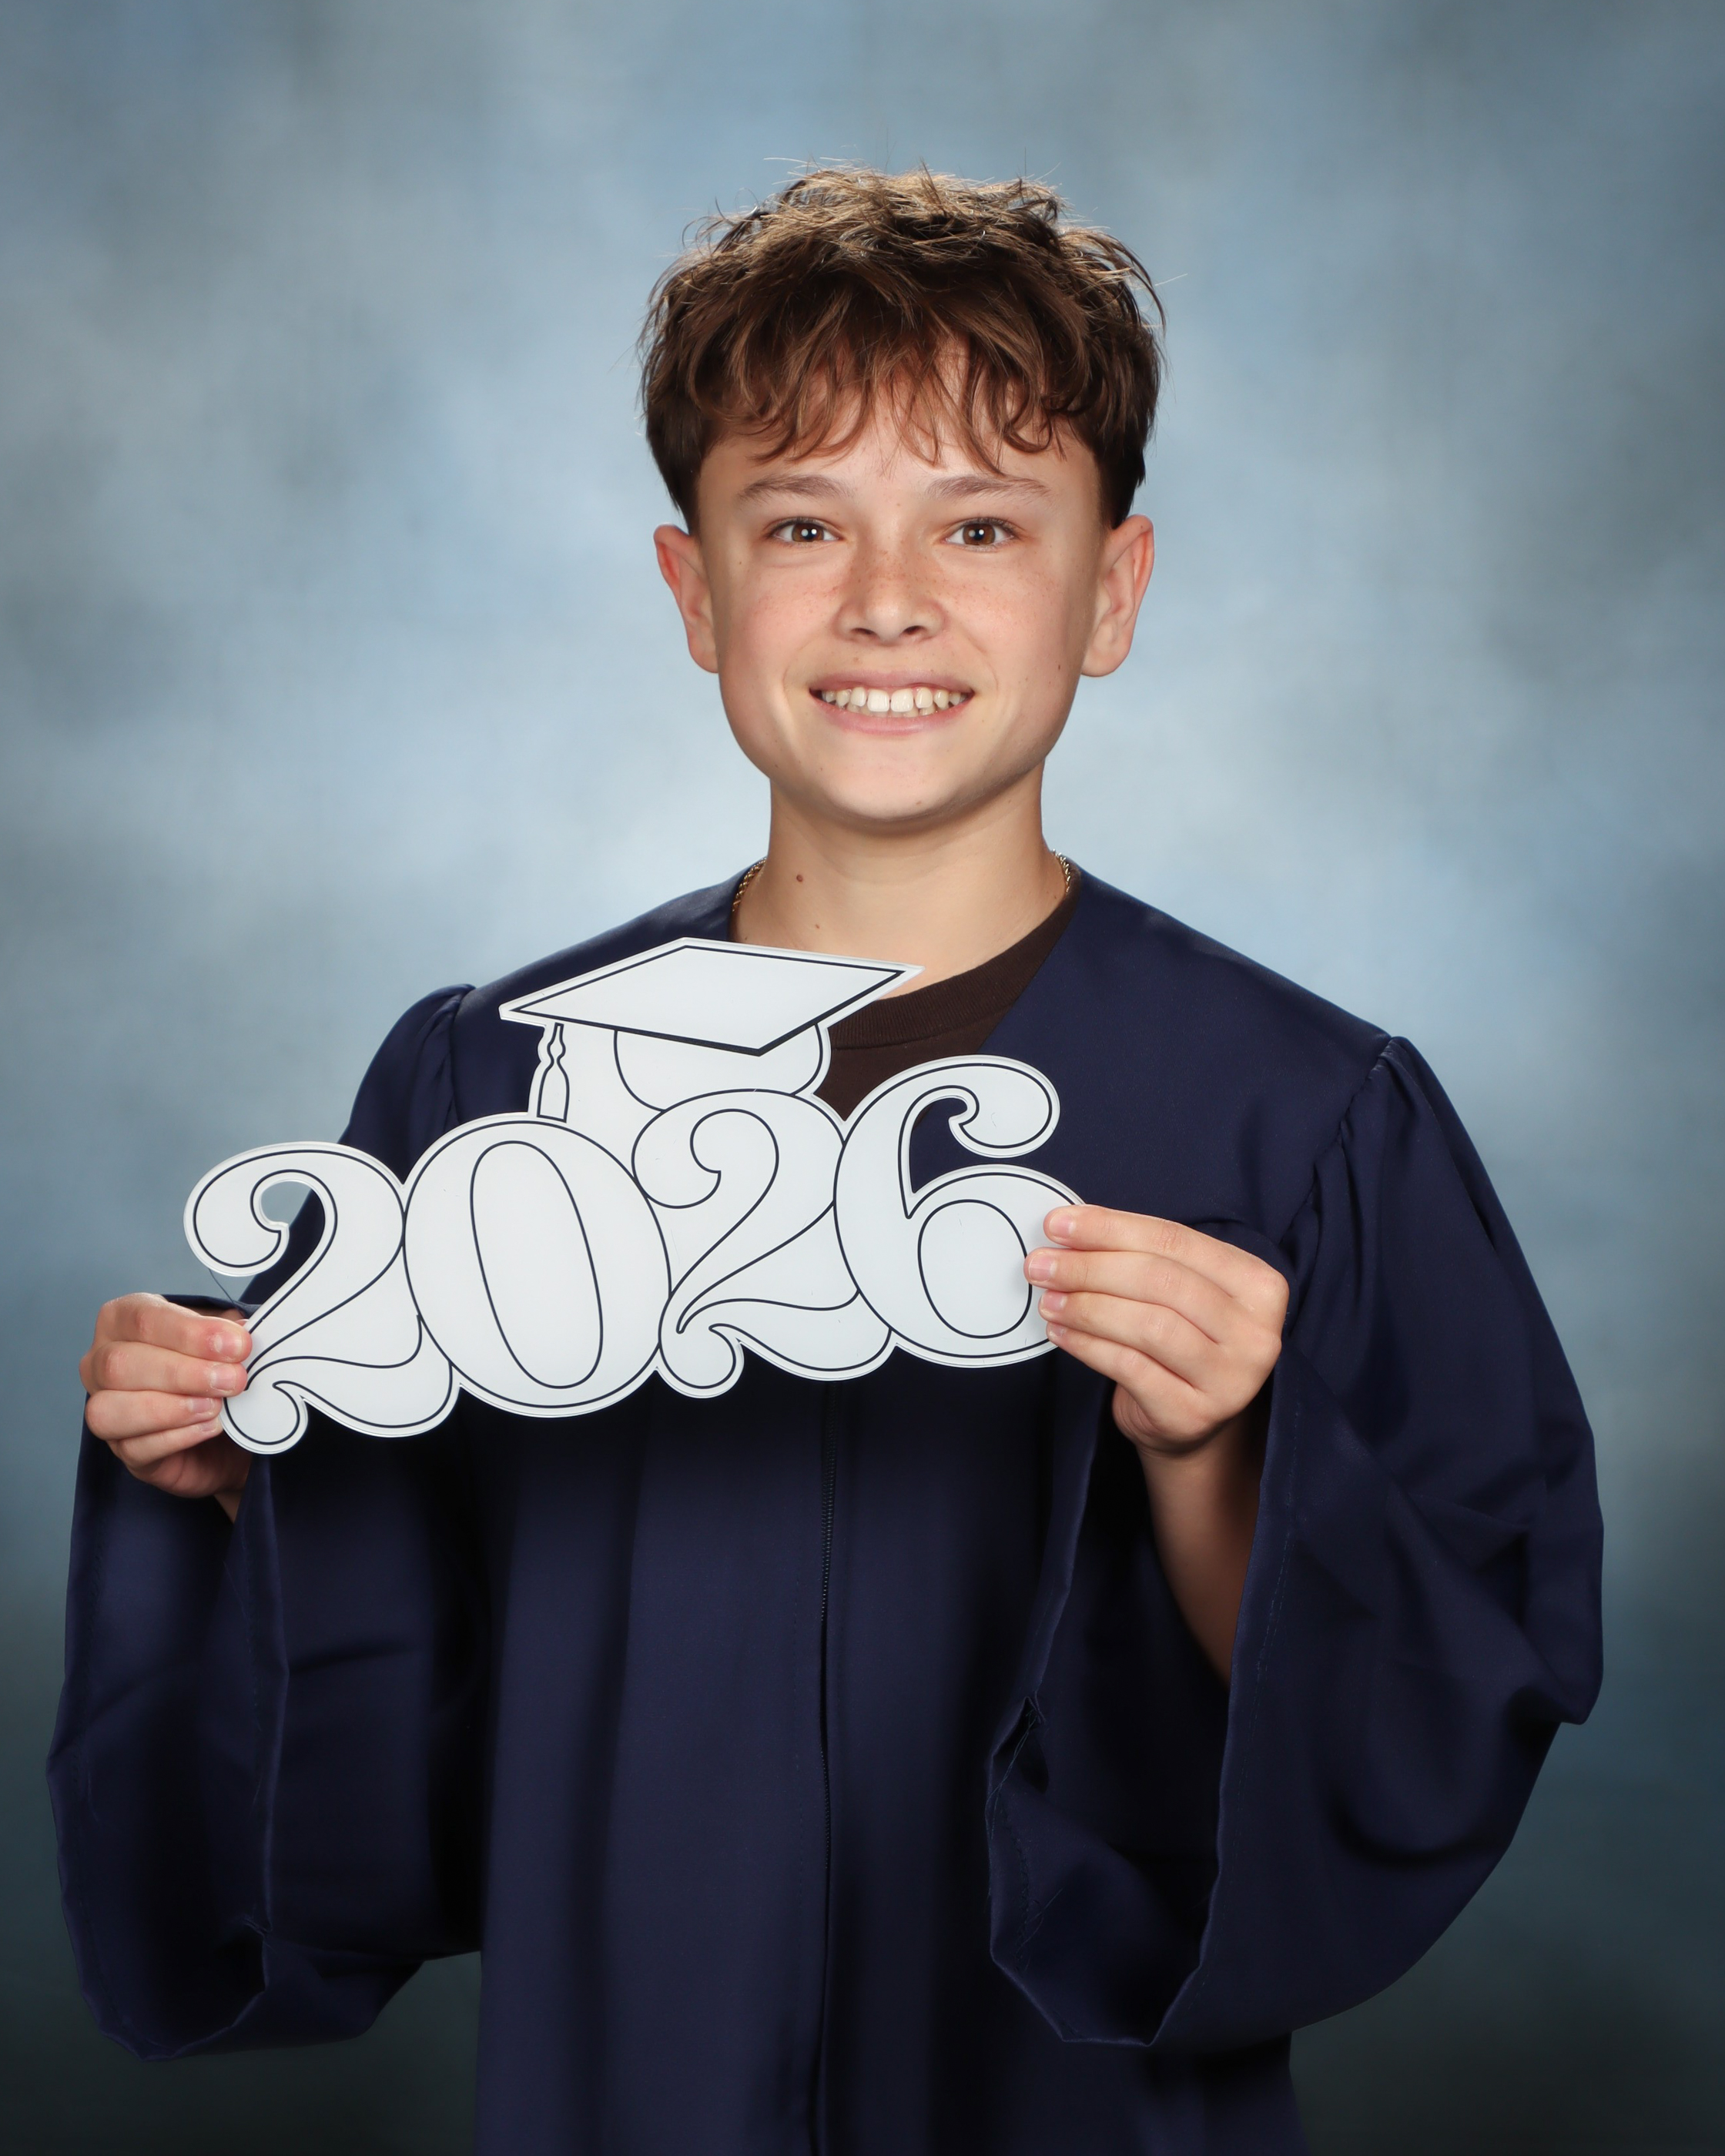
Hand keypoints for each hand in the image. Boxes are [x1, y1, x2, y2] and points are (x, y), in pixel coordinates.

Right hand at [80, 1293, 251, 1516]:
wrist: (226, 1428)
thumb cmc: (214, 1366)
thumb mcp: (223, 1340)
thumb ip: (227, 1334)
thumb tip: (241, 1334)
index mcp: (122, 1320)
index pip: (141, 1318)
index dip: (190, 1332)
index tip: (237, 1345)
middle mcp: (100, 1362)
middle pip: (119, 1364)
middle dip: (182, 1373)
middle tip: (233, 1380)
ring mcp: (103, 1409)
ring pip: (109, 1410)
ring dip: (171, 1408)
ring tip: (216, 1406)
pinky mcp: (121, 1450)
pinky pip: (134, 1448)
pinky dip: (177, 1437)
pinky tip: (210, 1427)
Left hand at [1026, 1206, 1286, 1455]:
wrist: (1190, 1422)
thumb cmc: (1180, 1341)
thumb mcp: (1177, 1292)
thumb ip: (1140, 1257)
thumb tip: (1068, 1228)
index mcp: (1259, 1284)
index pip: (1175, 1240)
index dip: (1110, 1228)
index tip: (1057, 1224)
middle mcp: (1256, 1332)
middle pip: (1160, 1281)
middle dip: (1090, 1267)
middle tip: (1041, 1265)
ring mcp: (1231, 1378)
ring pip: (1148, 1325)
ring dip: (1086, 1307)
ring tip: (1048, 1300)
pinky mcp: (1194, 1414)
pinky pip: (1130, 1368)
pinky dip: (1087, 1345)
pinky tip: (1061, 1332)